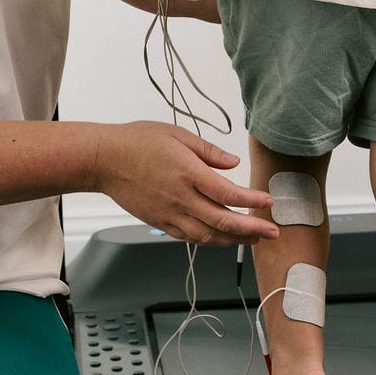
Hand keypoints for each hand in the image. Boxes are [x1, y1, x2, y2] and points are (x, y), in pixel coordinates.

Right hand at [94, 121, 277, 247]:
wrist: (103, 160)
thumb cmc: (137, 142)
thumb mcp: (177, 134)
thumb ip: (208, 151)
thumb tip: (233, 163)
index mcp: (188, 173)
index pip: (228, 194)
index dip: (252, 201)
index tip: (269, 201)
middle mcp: (180, 198)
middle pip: (223, 221)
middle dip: (252, 230)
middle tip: (272, 233)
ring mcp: (169, 214)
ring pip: (207, 235)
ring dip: (233, 240)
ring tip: (253, 240)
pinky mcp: (159, 222)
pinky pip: (189, 237)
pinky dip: (209, 240)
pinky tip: (221, 238)